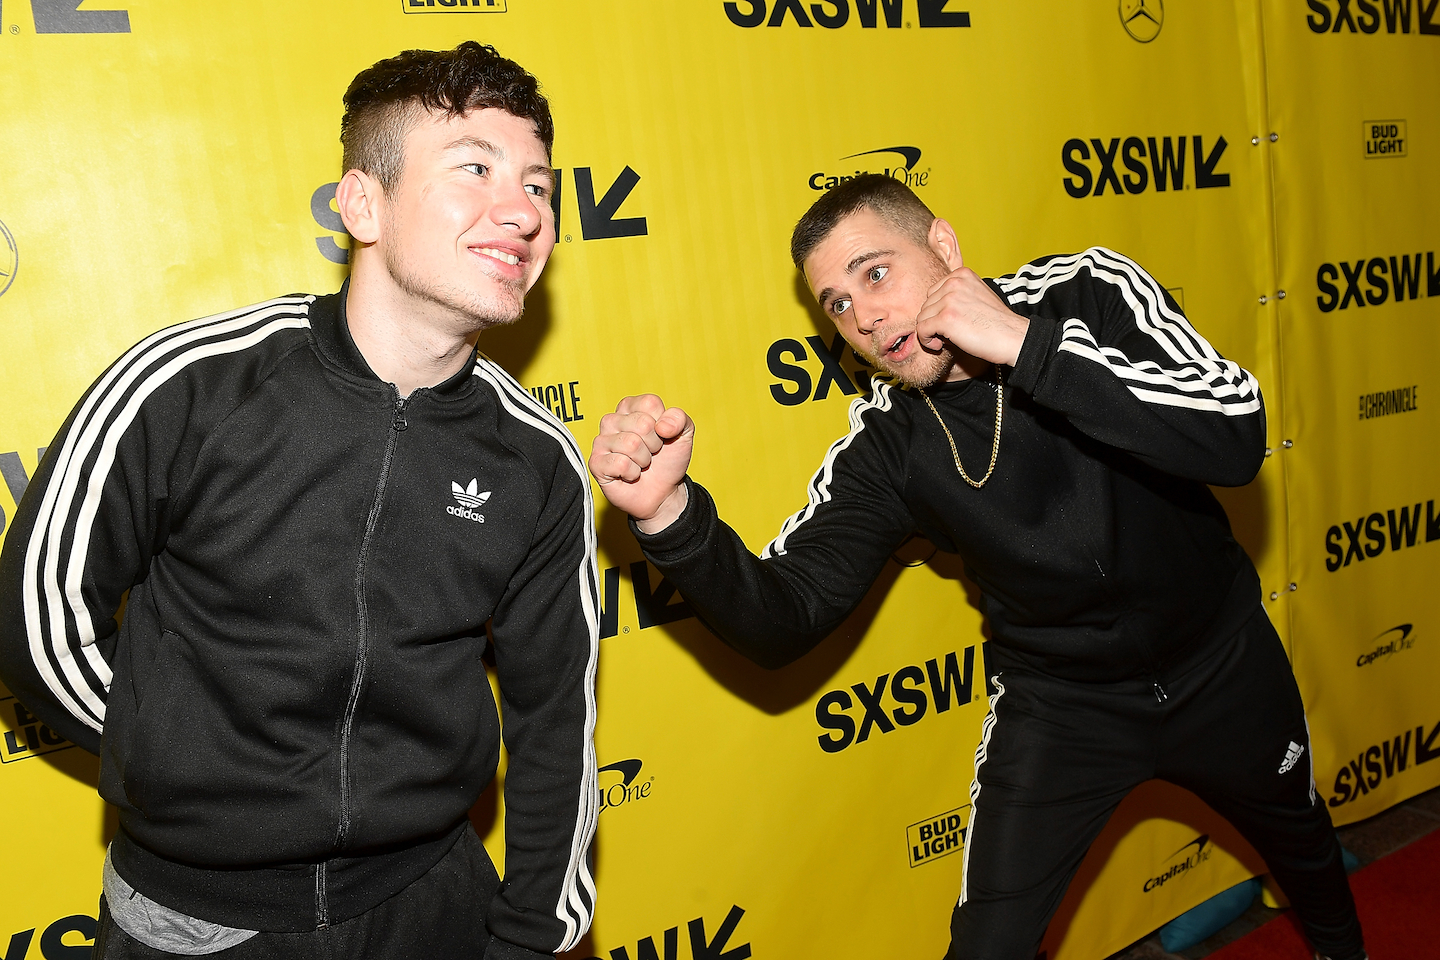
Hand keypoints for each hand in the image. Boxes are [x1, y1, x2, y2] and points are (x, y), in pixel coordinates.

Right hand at [588, 395, 693, 532]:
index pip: (649, 404)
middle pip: (642, 424)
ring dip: (644, 460)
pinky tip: (629, 474)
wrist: (663, 492)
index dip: (663, 424)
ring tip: (641, 464)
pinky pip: (620, 463)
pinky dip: (632, 473)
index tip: (661, 435)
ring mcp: (601, 441)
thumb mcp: (684, 434)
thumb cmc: (668, 461)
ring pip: (631, 444)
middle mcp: (612, 420)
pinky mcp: (596, 463)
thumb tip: (662, 425)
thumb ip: (679, 419)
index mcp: (630, 407)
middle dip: (654, 444)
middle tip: (651, 453)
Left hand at [915, 267, 1028, 367]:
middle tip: (949, 334)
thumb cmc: (996, 322)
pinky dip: (926, 341)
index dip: (938, 311)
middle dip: (933, 322)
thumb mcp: (977, 295)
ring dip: (930, 332)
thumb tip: (932, 304)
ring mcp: (949, 300)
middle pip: (925, 305)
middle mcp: (954, 283)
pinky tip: (940, 345)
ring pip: (921, 318)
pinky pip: (921, 330)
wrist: (1013, 337)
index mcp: (961, 274)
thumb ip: (957, 293)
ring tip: (946, 339)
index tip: (951, 322)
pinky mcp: (945, 318)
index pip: (933, 292)